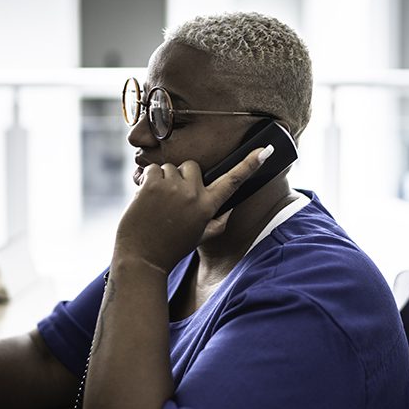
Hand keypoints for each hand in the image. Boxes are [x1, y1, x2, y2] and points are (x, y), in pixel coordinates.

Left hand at [114, 146, 271, 272]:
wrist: (142, 258)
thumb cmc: (171, 248)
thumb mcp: (200, 237)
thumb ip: (218, 222)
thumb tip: (230, 207)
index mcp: (209, 207)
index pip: (233, 181)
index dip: (250, 164)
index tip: (265, 150)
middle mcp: (194, 194)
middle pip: (193, 166)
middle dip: (182, 177)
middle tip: (172, 199)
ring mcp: (173, 188)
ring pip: (170, 167)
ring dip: (162, 180)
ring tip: (156, 203)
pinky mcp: (153, 184)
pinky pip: (152, 169)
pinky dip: (146, 180)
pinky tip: (145, 199)